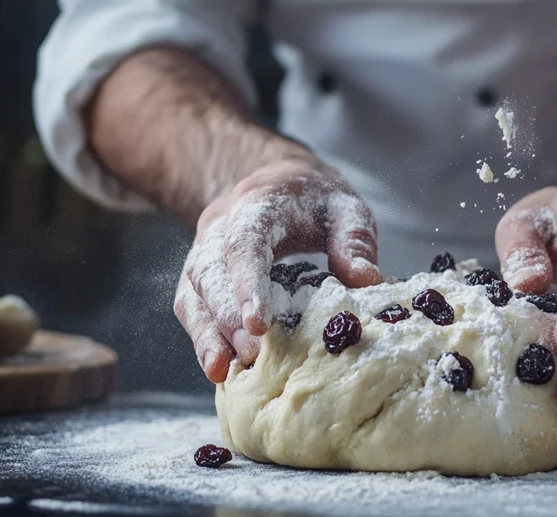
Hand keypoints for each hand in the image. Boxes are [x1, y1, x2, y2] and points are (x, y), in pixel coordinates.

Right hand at [174, 157, 380, 382]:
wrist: (276, 183)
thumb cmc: (313, 201)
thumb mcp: (345, 207)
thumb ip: (354, 239)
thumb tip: (364, 280)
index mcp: (257, 204)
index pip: (244, 243)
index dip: (247, 283)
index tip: (258, 324)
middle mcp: (220, 227)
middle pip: (210, 272)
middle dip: (226, 317)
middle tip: (251, 356)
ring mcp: (204, 251)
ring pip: (192, 293)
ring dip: (206, 334)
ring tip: (223, 371)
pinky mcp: (201, 276)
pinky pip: (191, 306)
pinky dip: (202, 338)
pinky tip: (219, 368)